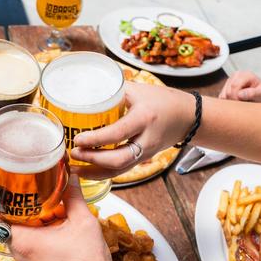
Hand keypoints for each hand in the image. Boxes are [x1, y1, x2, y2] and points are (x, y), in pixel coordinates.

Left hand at [0, 174, 116, 260]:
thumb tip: (69, 176)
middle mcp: (20, 250)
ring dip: (9, 212)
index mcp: (25, 241)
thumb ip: (74, 196)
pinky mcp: (33, 258)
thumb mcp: (83, 222)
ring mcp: (25, 255)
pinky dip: (22, 222)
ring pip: (7, 230)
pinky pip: (20, 236)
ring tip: (14, 192)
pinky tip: (34, 211)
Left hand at [69, 82, 193, 174]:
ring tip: (75, 167)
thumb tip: (82, 87)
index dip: (96, 139)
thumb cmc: (161, 100)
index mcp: (145, 118)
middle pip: (119, 159)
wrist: (186, 117)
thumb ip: (112, 90)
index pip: (118, 133)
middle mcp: (147, 139)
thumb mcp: (137, 90)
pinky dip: (103, 174)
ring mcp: (146, 153)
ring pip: (120, 169)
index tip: (78, 139)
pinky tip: (87, 172)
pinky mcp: (143, 160)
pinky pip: (122, 171)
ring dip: (95, 171)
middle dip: (93, 159)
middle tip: (74, 153)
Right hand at [218, 71, 260, 101]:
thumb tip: (239, 94)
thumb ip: (252, 93)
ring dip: (230, 101)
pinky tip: (236, 101)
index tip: (244, 103)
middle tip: (243, 104)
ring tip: (241, 102)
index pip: (234, 86)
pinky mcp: (226, 86)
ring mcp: (230, 80)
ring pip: (223, 94)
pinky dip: (227, 101)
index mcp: (245, 74)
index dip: (237, 97)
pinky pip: (221, 96)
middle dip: (234, 100)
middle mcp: (236, 75)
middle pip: (228, 91)